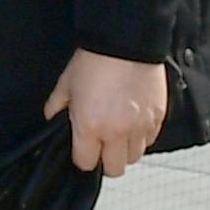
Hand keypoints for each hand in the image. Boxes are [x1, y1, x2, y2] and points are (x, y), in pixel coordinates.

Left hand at [47, 49, 169, 178]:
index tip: (83, 148)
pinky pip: (151, 139)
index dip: (83, 157)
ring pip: (135, 157)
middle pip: (114, 169)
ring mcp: (139, 126)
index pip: (86, 163)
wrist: (126, 40)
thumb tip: (52, 116)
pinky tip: (135, 121)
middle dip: (107, 160)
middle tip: (103, 145)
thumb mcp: (66, 82)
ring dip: (126, 149)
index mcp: (89, 127)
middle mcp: (116, 132)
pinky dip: (143, 136)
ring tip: (121, 133)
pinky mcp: (157, 116)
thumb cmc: (95, 59)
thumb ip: (56, 105)